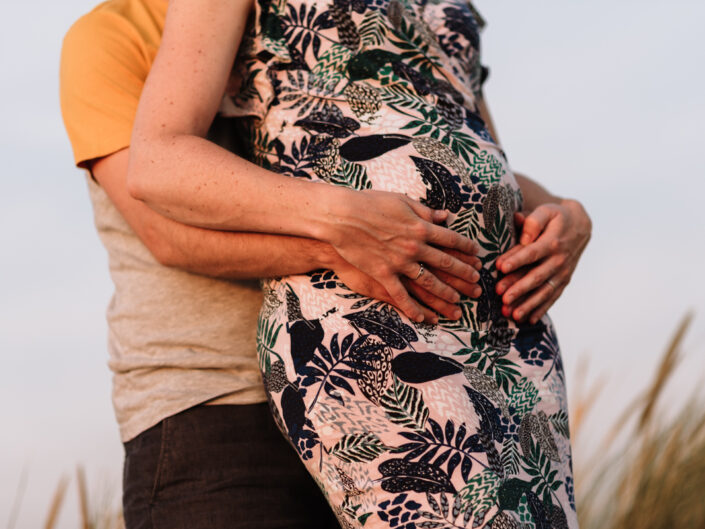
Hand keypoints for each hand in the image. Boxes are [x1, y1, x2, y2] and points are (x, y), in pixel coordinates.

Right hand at [322, 188, 480, 322]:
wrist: (341, 217)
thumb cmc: (369, 204)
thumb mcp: (401, 202)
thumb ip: (425, 211)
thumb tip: (444, 216)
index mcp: (421, 227)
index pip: (451, 240)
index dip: (467, 249)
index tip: (477, 256)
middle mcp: (415, 246)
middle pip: (446, 264)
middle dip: (464, 275)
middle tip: (476, 285)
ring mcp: (400, 263)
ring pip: (429, 282)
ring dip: (445, 294)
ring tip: (458, 303)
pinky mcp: (383, 274)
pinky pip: (401, 296)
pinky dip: (413, 308)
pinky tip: (424, 319)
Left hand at [494, 199, 591, 323]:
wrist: (580, 225)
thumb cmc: (556, 217)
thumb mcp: (546, 211)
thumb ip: (533, 221)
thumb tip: (523, 235)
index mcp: (552, 242)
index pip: (531, 252)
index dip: (516, 260)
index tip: (500, 267)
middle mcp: (559, 260)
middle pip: (536, 276)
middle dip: (519, 288)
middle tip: (502, 298)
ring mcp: (562, 273)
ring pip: (544, 291)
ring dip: (528, 304)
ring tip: (513, 314)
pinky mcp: (563, 281)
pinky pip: (552, 297)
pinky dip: (541, 309)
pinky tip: (528, 320)